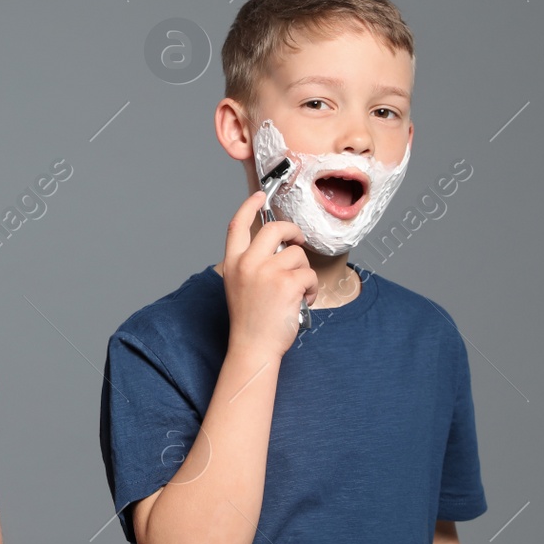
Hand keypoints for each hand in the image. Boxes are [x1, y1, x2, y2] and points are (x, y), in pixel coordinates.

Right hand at [220, 190, 318, 357]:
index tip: (259, 196)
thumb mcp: (241, 285)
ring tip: (295, 292)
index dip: (249, 206)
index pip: (238, 225)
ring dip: (303, 273)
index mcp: (233, 263)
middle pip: (274, 229)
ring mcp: (267, 272)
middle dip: (292, 232)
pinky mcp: (287, 283)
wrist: (253, 347)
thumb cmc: (250, 321)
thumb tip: (281, 245)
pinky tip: (301, 301)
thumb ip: (253, 263)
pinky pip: (308, 275)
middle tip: (298, 241)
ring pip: (297, 255)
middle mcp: (247, 264)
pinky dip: (310, 289)